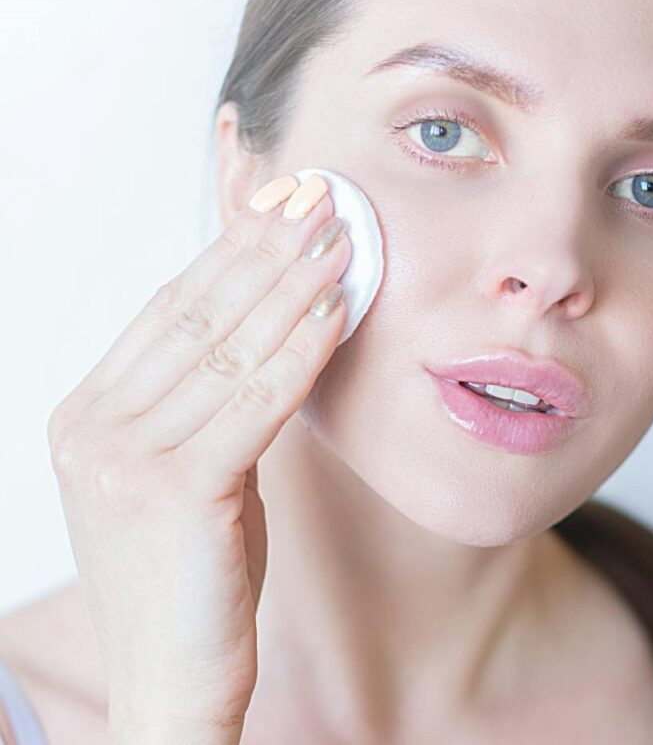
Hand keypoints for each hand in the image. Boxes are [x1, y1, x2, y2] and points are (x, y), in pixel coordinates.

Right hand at [46, 174, 351, 740]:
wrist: (172, 680)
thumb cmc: (191, 576)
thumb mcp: (193, 471)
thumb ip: (210, 403)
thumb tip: (271, 323)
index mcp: (86, 415)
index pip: (169, 311)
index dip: (228, 251)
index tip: (279, 204)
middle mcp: (91, 428)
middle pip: (196, 316)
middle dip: (265, 249)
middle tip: (318, 198)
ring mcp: (121, 458)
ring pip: (227, 350)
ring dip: (292, 286)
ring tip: (340, 239)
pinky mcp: (170, 491)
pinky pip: (253, 401)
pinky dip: (301, 350)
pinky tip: (338, 309)